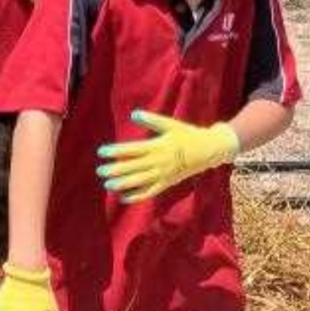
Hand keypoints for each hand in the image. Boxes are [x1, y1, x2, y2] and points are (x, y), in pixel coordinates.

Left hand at [96, 110, 240, 202]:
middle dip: (116, 169)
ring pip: (140, 181)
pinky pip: (150, 192)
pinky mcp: (168, 183)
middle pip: (133, 167)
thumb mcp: (171, 125)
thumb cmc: (188, 135)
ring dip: (123, 184)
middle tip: (100, 171)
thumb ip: (152, 120)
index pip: (132, 150)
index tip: (102, 151)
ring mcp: (163, 174)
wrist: (209, 150)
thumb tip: (134, 113)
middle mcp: (159, 162)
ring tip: (108, 184)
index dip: (116, 151)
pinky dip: (137, 196)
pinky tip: (123, 197)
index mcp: (158, 146)